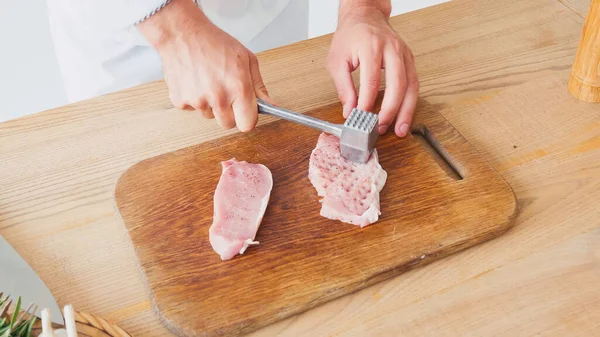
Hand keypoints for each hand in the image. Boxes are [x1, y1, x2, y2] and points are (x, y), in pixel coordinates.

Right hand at [137, 0, 273, 131]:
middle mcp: (218, 97)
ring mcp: (197, 101)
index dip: (247, 119)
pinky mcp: (180, 101)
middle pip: (227, 124)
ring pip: (209, 115)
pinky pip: (192, 108)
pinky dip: (194, 98)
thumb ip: (258, 86)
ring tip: (207, 80)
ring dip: (210, 104)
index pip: (247, 124)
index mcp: (238, 87)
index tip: (245, 112)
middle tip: (225, 92)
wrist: (181, 32)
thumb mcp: (246, 59)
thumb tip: (270, 105)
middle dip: (229, 112)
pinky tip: (194, 80)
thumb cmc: (214, 42)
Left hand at [327, 2, 418, 136]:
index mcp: (371, 47)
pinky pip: (414, 83)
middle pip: (397, 84)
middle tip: (381, 127)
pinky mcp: (409, 59)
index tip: (360, 118)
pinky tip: (405, 115)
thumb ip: (343, 87)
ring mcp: (404, 53)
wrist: (365, 16)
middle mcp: (391, 49)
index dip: (366, 103)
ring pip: (411, 86)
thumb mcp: (337, 60)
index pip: (371, 81)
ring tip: (400, 129)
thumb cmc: (350, 36)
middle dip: (390, 110)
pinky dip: (410, 101)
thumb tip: (349, 111)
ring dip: (407, 110)